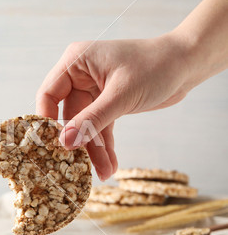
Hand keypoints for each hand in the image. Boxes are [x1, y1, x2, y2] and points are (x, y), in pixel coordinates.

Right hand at [36, 35, 193, 180]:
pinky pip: (100, 127)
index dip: (47, 120)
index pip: (48, 93)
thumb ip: (92, 120)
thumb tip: (64, 143)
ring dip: (95, 149)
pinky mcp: (107, 103)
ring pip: (86, 126)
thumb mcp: (121, 95)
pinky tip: (110, 164)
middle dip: (79, 142)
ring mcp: (93, 91)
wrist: (186, 64)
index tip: (51, 146)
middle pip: (69, 116)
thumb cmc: (156, 66)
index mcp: (76, 62)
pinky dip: (106, 145)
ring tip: (105, 172)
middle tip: (80, 168)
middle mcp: (80, 76)